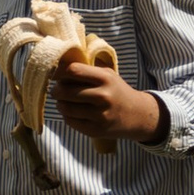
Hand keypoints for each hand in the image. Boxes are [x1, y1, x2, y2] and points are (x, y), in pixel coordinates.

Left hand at [48, 58, 162, 144]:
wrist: (136, 115)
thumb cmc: (115, 90)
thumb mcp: (107, 74)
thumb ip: (86, 69)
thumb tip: (58, 64)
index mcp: (105, 78)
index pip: (73, 70)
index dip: (60, 73)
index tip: (56, 76)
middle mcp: (103, 96)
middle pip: (65, 91)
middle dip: (56, 90)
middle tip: (57, 90)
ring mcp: (100, 115)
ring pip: (65, 108)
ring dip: (60, 104)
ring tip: (64, 101)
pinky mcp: (95, 130)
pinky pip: (70, 121)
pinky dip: (67, 116)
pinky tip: (72, 112)